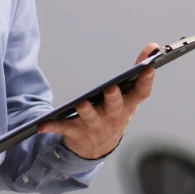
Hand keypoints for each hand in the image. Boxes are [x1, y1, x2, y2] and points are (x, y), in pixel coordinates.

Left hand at [37, 43, 158, 159]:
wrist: (98, 147)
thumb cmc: (115, 113)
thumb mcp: (128, 96)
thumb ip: (138, 70)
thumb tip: (152, 46)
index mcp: (127, 105)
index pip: (140, 94)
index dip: (146, 82)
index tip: (149, 69)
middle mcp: (113, 117)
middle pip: (115, 107)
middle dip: (113, 98)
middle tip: (111, 88)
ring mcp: (95, 125)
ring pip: (90, 117)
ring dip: (86, 111)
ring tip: (81, 103)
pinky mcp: (76, 131)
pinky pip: (64, 127)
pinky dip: (53, 126)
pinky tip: (42, 124)